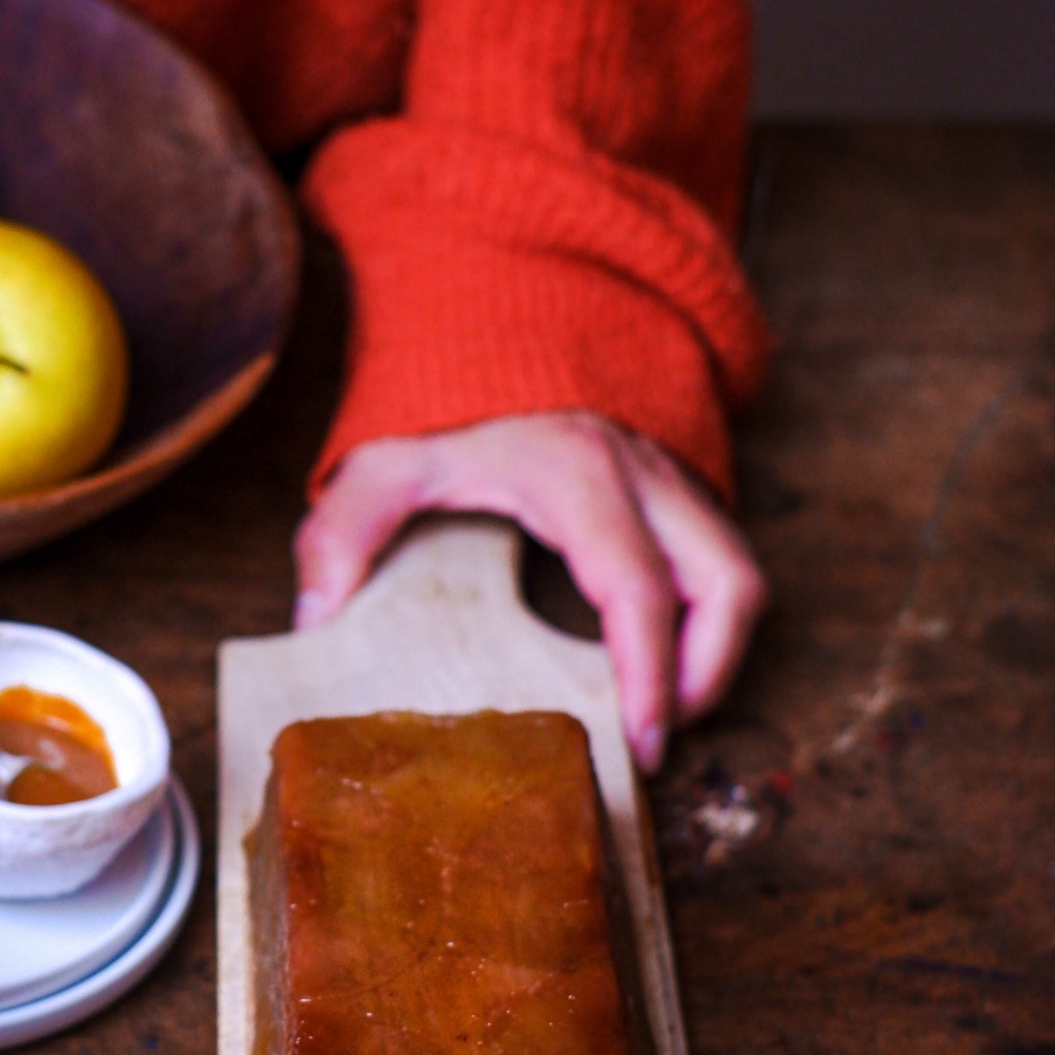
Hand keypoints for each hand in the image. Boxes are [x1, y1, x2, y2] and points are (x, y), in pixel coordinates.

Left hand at [293, 412, 766, 771]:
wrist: (497, 311)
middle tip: (657, 738)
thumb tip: (315, 621)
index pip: (638, 590)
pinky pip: (719, 556)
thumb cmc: (448, 394)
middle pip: (729, 586)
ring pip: (738, 572)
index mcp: (578, 477)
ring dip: (717, 649)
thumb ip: (343, 534)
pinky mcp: (679, 481)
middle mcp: (644, 476)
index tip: (642, 742)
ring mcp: (671, 476)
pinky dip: (706, 615)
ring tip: (662, 706)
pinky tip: (656, 655)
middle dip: (707, 677)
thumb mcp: (383, 459)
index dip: (650, 675)